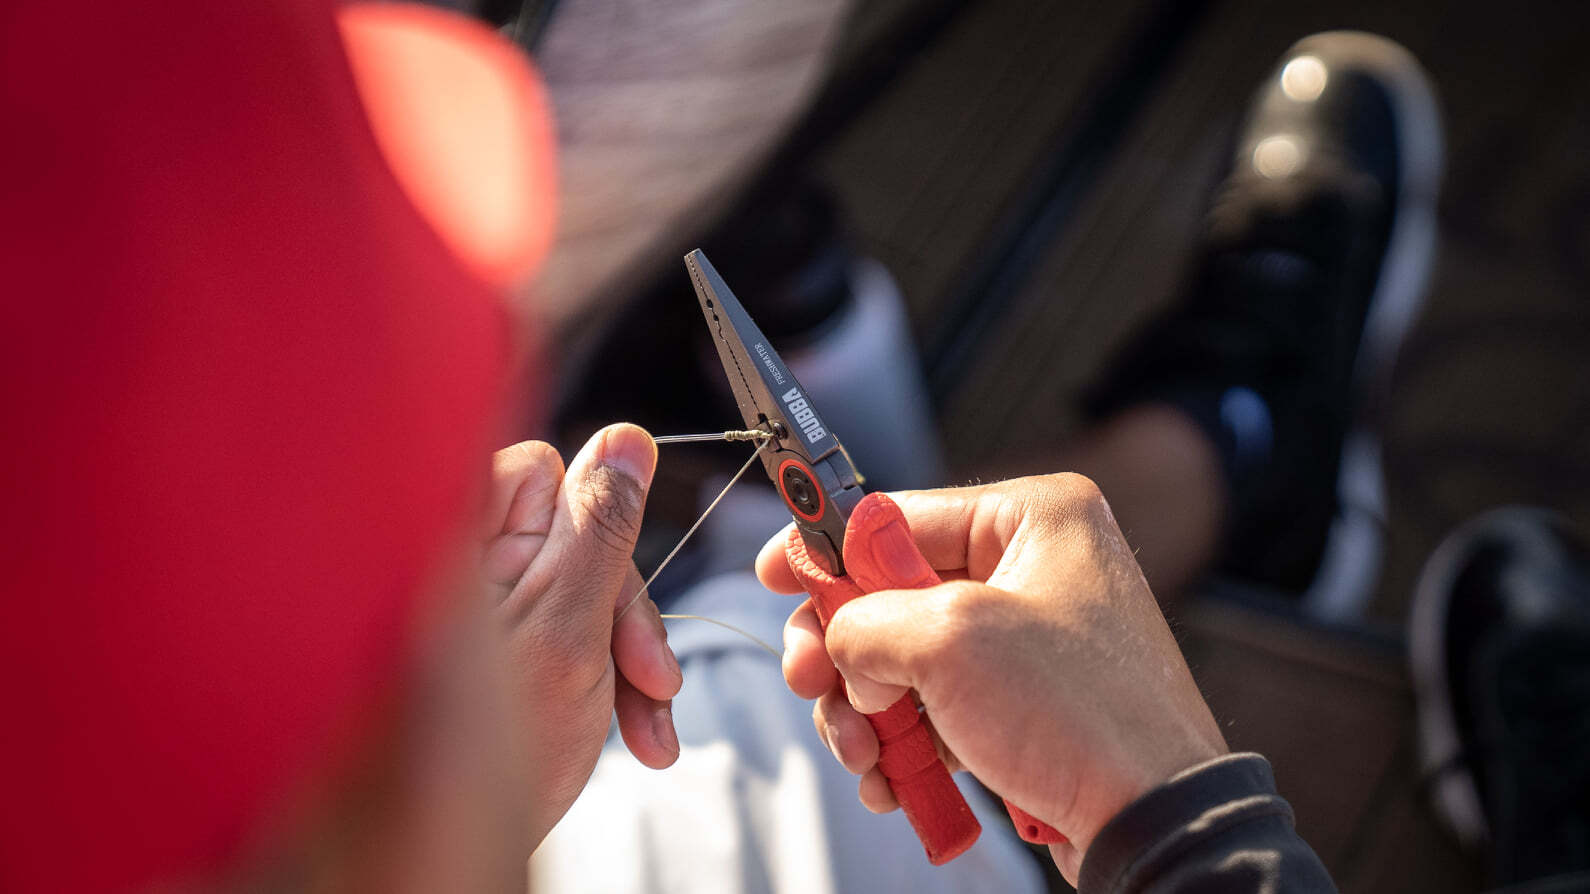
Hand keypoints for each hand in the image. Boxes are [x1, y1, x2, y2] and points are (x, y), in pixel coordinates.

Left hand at [482, 425, 681, 846]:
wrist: (438, 872)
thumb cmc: (476, 766)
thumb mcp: (568, 629)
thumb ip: (603, 528)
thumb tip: (627, 439)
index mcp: (452, 541)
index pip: (543, 472)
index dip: (595, 531)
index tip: (615, 593)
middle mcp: (451, 569)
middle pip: (572, 540)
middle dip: (621, 614)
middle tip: (647, 678)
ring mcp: (468, 617)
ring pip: (577, 596)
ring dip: (623, 659)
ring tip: (644, 728)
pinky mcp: (487, 662)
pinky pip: (561, 639)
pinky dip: (598, 682)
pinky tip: (623, 732)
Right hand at [756, 473, 1227, 881]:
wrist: (1154, 820)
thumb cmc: (1082, 713)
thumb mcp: (949, 640)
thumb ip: (867, 619)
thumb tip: (837, 635)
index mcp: (1033, 518)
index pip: (899, 515)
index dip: (827, 547)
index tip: (775, 573)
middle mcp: (1034, 567)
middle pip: (892, 592)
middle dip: (843, 649)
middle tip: (810, 681)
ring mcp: (1028, 639)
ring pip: (904, 658)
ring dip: (865, 709)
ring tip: (861, 752)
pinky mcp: (1023, 702)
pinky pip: (936, 706)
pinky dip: (902, 742)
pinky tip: (889, 780)